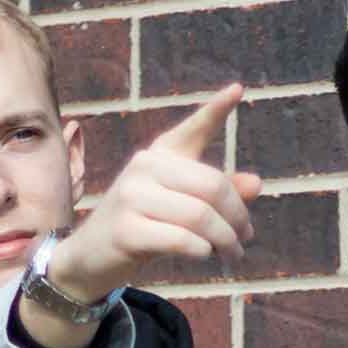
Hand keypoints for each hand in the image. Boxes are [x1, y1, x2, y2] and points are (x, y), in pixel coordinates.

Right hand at [54, 83, 260, 300]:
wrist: (90, 257)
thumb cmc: (143, 227)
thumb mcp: (180, 206)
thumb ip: (217, 195)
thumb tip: (257, 184)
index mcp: (158, 155)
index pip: (192, 130)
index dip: (215, 110)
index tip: (238, 90)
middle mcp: (144, 167)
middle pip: (212, 186)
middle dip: (237, 216)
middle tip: (247, 237)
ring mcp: (131, 197)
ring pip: (200, 216)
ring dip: (226, 240)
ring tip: (233, 254)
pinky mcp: (126, 231)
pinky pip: (182, 240)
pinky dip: (202, 251)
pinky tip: (205, 255)